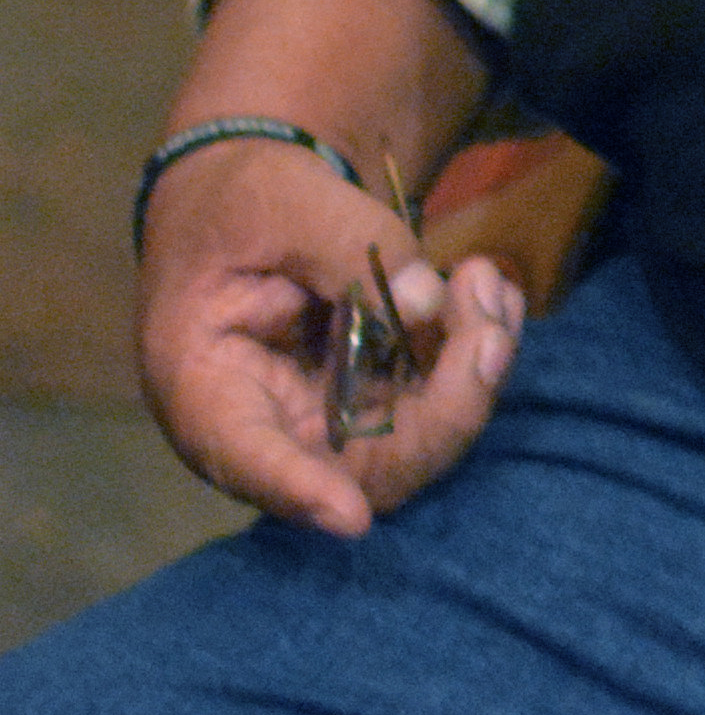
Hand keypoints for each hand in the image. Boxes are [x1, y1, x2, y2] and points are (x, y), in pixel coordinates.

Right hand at [135, 132, 520, 530]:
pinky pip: (441, 400)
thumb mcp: (276, 200)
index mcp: (205, 387)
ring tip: (483, 282)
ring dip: (474, 373)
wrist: (257, 199)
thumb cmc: (240, 202)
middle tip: (484, 319)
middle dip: (446, 410)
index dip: (297, 490)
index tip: (351, 515)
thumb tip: (424, 301)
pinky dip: (477, 352)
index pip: (245, 458)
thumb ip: (343, 246)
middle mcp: (270, 424)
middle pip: (363, 469)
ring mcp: (331, 416)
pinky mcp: (379, 396)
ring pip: (419, 441)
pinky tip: (489, 291)